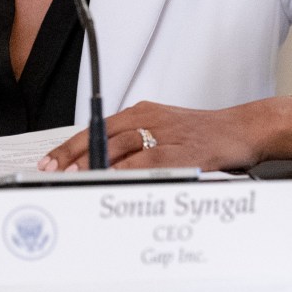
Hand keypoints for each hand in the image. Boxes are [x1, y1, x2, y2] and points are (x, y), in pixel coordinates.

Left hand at [37, 100, 266, 172]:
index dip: (70, 147)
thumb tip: (100, 167)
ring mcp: (167, 133)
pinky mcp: (184, 150)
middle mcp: (150, 119)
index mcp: (141, 113)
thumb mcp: (162, 132)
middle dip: (75, 157)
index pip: (96, 128)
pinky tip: (114, 179)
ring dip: (96, 163)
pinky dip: (131, 169)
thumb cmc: (202, 134)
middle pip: (103, 136)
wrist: (242, 129)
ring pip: (122, 146)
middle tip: (53, 172)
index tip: (49, 162)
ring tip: (75, 178)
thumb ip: (133, 147)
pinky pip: (151, 159)